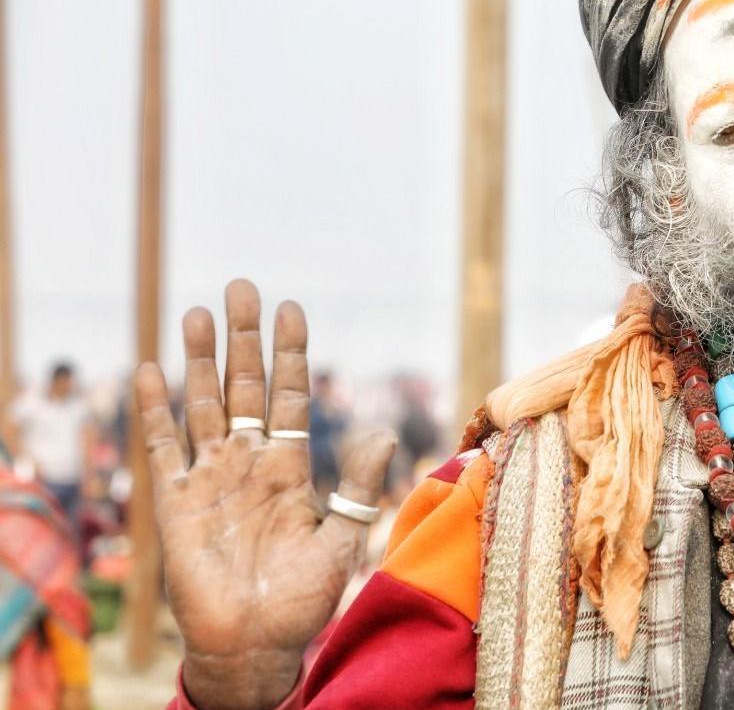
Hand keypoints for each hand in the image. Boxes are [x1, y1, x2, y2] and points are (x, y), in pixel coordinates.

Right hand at [135, 280, 394, 709]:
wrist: (256, 643)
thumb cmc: (302, 597)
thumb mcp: (342, 537)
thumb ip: (358, 486)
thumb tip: (386, 433)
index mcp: (290, 466)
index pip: (290, 396)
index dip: (290, 354)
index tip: (292, 308)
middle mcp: (249, 463)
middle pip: (244, 387)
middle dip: (244, 339)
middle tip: (241, 287)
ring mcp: (210, 479)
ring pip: (203, 406)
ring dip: (199, 361)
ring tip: (197, 312)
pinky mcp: (176, 504)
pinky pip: (163, 449)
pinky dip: (155, 411)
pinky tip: (149, 371)